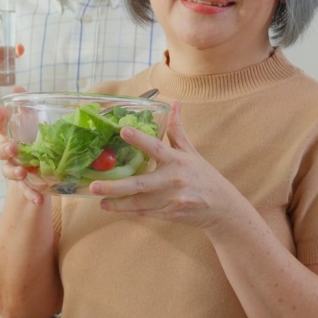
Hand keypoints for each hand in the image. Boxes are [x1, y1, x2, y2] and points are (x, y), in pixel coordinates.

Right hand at [0, 89, 52, 205]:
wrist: (36, 163)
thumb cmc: (30, 138)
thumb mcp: (29, 122)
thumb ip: (25, 108)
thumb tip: (18, 86)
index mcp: (7, 134)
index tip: (2, 110)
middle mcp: (7, 151)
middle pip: (0, 151)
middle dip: (5, 149)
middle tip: (13, 147)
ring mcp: (13, 168)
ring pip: (8, 171)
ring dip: (14, 171)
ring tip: (22, 172)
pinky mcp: (23, 183)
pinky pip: (25, 190)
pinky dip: (30, 195)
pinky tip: (39, 199)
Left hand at [87, 102, 247, 230]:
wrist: (222, 207)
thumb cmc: (203, 176)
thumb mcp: (192, 152)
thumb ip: (178, 130)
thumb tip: (174, 104)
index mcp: (178, 160)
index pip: (156, 147)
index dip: (139, 139)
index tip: (122, 130)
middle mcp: (174, 180)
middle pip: (141, 183)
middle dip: (116, 186)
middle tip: (94, 184)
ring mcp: (171, 199)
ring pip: (139, 202)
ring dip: (117, 201)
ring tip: (98, 198)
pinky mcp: (169, 213)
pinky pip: (144, 212)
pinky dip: (127, 210)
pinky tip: (111, 207)